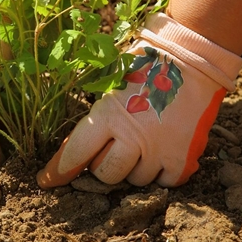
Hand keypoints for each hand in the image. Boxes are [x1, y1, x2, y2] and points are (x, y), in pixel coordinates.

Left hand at [37, 13, 241, 187]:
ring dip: (133, 167)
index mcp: (109, 115)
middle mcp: (132, 137)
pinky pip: (163, 182)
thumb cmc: (147, 66)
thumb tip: (76, 149)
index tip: (47, 181)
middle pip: (105, 175)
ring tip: (143, 141)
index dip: (58, 170)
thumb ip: (96, 118)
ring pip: (135, 180)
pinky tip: (161, 150)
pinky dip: (160, 171)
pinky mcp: (183, 158)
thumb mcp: (112, 86)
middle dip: (103, 165)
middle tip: (113, 147)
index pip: (76, 153)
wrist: (193, 59)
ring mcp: (159, 150)